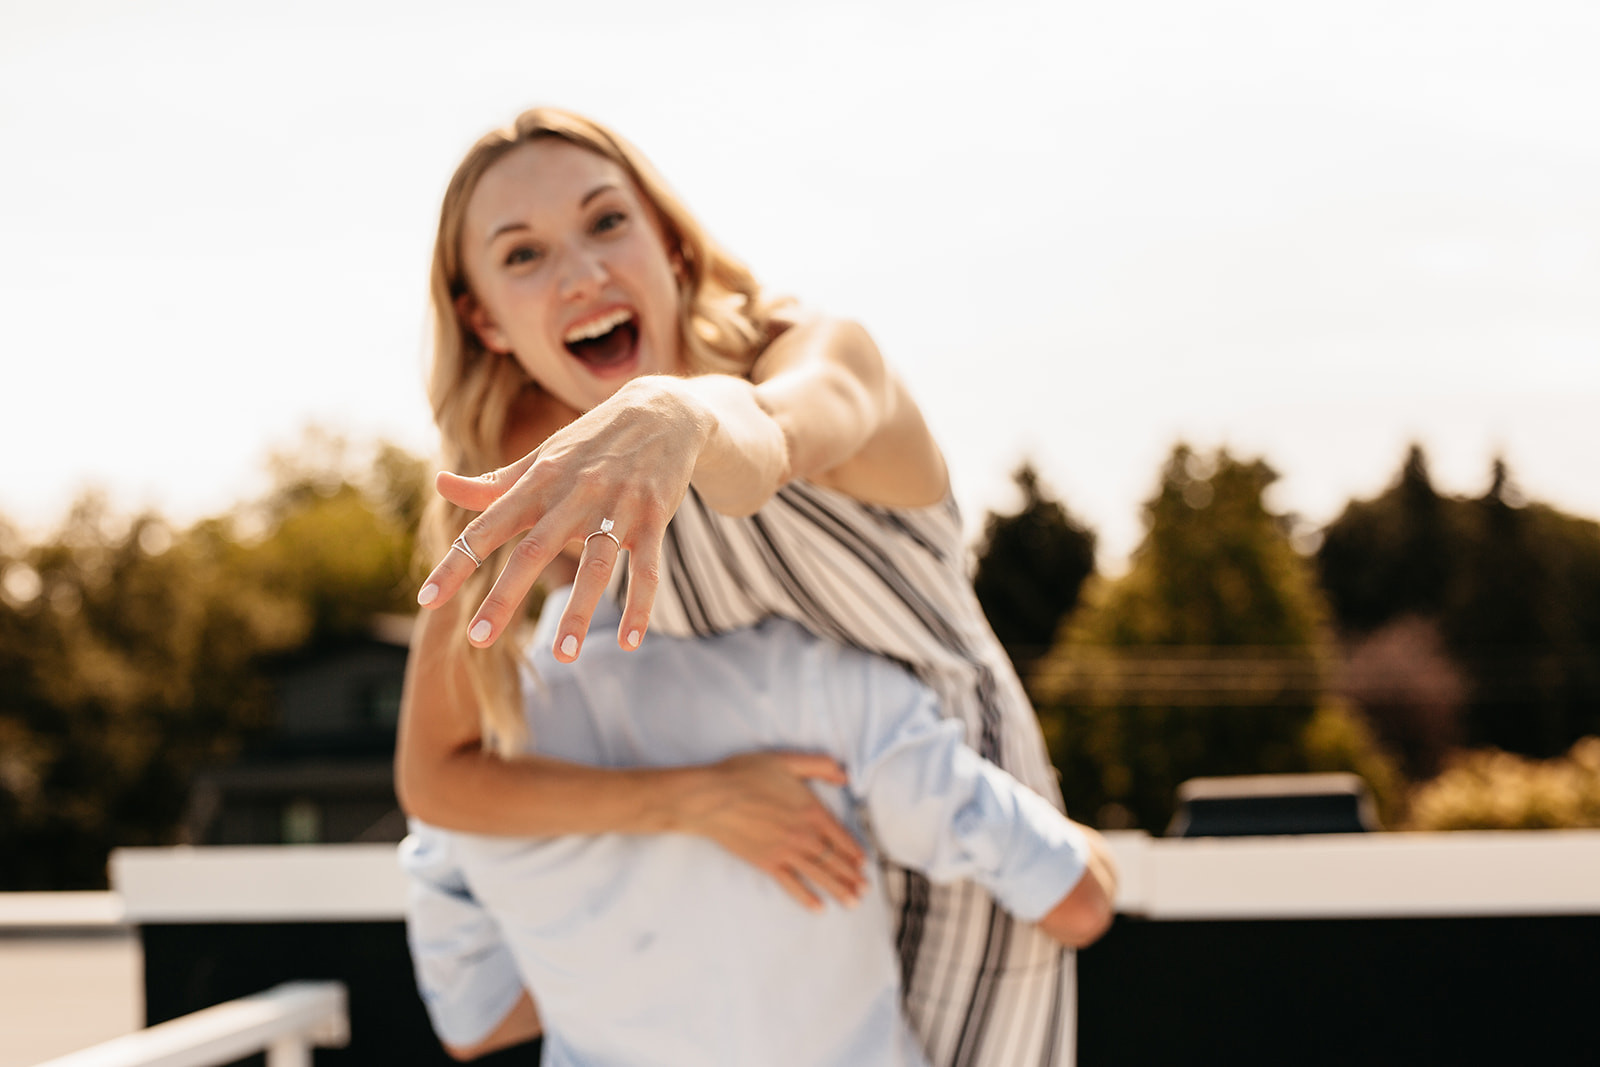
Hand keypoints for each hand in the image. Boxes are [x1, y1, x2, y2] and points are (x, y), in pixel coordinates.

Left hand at [416, 377, 712, 658]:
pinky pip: (647, 569)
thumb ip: (493, 483)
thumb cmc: (591, 442)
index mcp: (539, 481)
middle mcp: (574, 495)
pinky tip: (630, 643)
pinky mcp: (653, 518)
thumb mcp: (542, 457)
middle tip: (478, 640)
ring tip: (563, 657)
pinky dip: (640, 607)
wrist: (661, 412)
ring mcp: (616, 508)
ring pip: (596, 567)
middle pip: (534, 550)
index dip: (457, 562)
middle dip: (505, 596)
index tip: (428, 599)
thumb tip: (440, 485)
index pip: (488, 526)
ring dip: (580, 613)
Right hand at [678, 752, 867, 911]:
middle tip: (865, 891)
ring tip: (852, 903)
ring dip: (838, 889)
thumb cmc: (747, 775)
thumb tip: (845, 776)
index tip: (864, 864)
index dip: (855, 852)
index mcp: (812, 811)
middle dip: (852, 876)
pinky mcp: (767, 863)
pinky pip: (792, 884)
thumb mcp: (787, 760)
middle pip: (834, 860)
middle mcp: (804, 835)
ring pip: (818, 875)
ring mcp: (786, 852)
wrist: (712, 798)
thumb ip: (819, 765)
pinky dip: (806, 897)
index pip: (841, 836)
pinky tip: (818, 908)